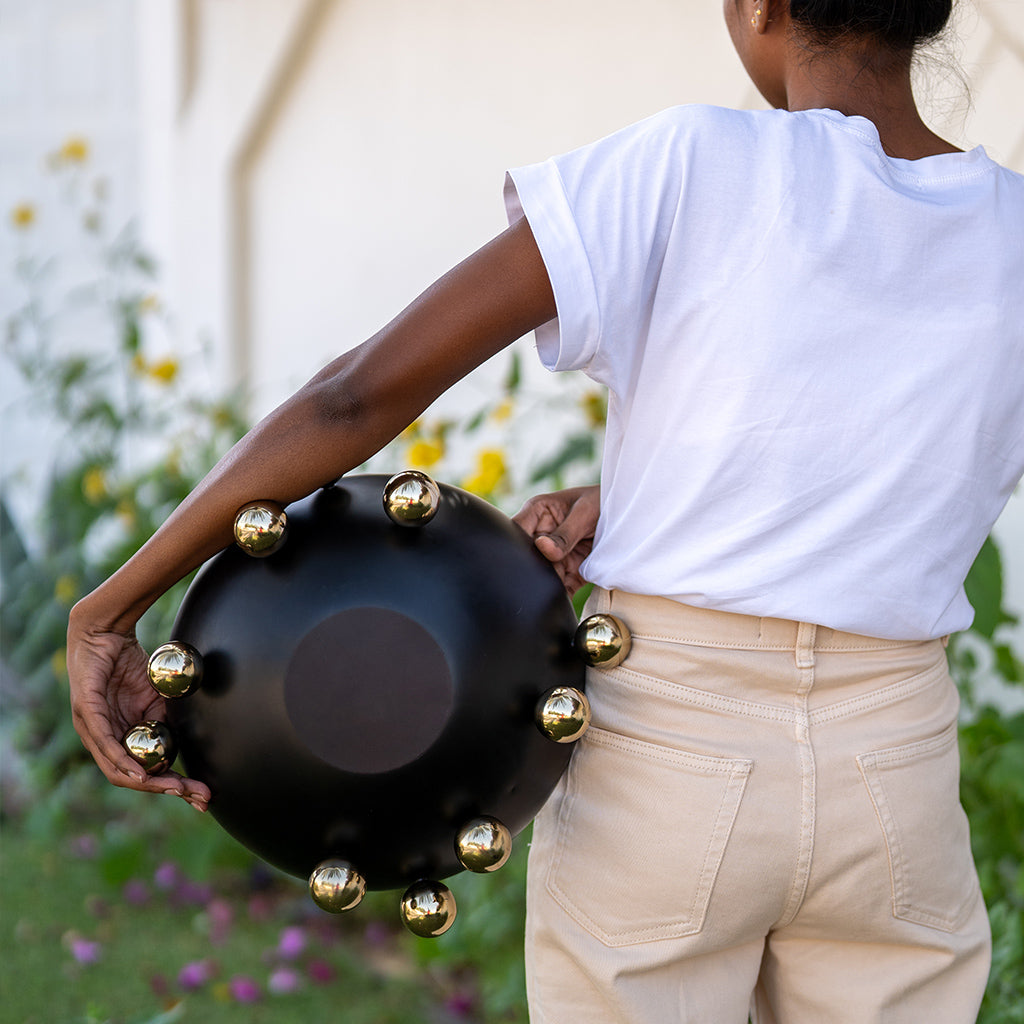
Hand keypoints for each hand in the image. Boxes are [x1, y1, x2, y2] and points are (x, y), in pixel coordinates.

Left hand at [67, 603, 209, 809]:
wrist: (107, 630)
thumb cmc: (128, 662)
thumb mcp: (153, 696)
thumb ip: (162, 719)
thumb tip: (181, 741)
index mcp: (117, 736)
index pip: (140, 771)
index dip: (169, 784)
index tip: (198, 793)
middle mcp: (99, 738)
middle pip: (129, 776)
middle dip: (166, 789)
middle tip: (196, 796)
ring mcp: (89, 727)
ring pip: (116, 767)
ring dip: (148, 782)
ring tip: (175, 789)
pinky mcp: (86, 711)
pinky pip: (104, 742)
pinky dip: (122, 760)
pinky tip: (140, 773)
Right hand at [513, 485, 599, 595]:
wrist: (629, 515)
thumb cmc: (603, 500)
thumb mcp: (585, 512)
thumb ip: (565, 533)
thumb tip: (543, 548)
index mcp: (538, 513)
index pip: (516, 530)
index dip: (515, 546)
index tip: (526, 559)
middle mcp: (541, 535)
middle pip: (528, 558)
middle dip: (534, 571)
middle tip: (548, 576)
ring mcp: (554, 556)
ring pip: (543, 576)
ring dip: (549, 586)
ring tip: (557, 590)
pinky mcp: (569, 571)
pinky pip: (561, 588)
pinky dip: (563, 597)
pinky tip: (563, 604)